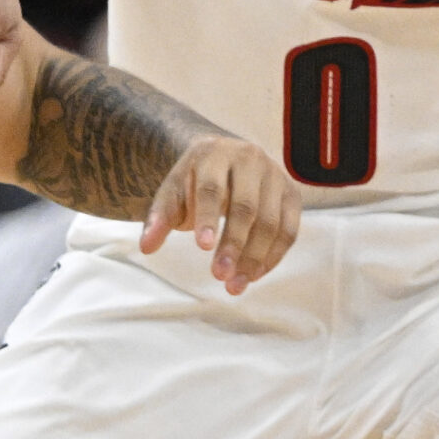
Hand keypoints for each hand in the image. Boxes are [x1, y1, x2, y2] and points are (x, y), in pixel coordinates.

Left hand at [138, 137, 300, 293]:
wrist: (224, 157)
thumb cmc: (195, 180)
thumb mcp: (173, 192)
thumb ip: (160, 218)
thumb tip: (147, 247)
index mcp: (215, 154)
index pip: (213, 189)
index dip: (208, 218)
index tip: (202, 247)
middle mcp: (250, 159)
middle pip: (245, 207)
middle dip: (233, 244)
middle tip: (219, 276)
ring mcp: (275, 176)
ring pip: (270, 222)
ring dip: (254, 258)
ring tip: (234, 284)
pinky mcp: (291, 194)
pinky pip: (289, 230)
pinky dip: (273, 257)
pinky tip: (253, 275)